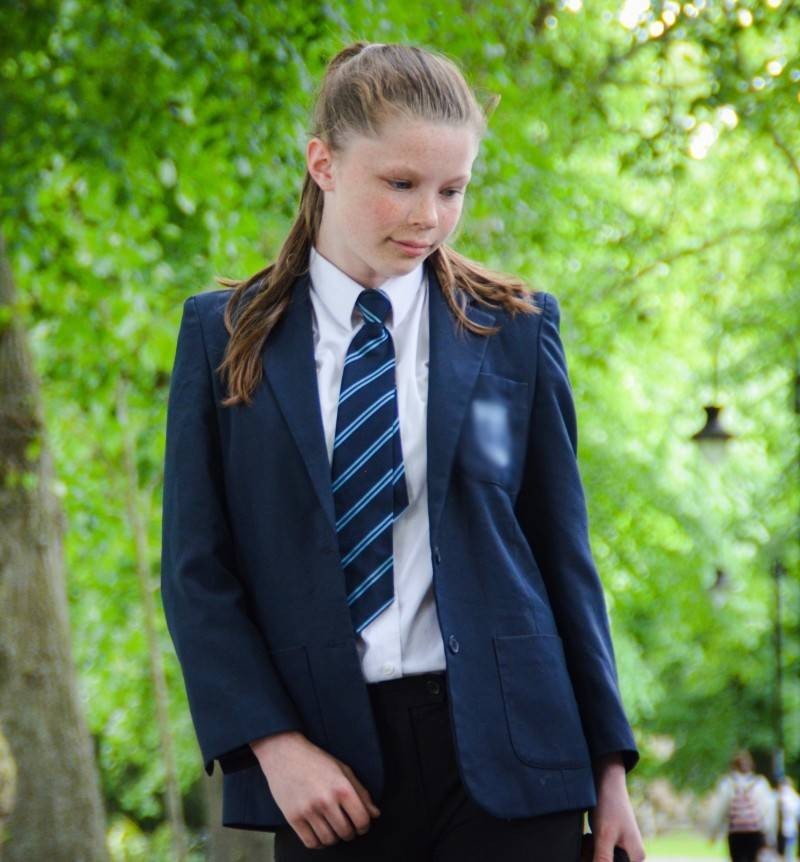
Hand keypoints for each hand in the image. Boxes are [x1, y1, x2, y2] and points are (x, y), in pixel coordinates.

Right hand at [251, 730, 380, 848]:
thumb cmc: (316, 760)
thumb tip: (375, 814)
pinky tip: (320, 832)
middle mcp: (326, 800)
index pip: (362, 819)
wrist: (285, 753)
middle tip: (347, 826)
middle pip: (346, 832)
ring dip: (334, 838)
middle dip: (350, 832)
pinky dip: (319, 843)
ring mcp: (308, 810)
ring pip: (329, 840)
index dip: (365, 826)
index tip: (361, 824)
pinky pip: (311, 842)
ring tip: (333, 828)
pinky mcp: (293, 818)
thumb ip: (361, 792)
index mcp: (341, 787)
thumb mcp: (343, 770)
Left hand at [588, 753, 645, 861]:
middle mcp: (632, 855)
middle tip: (590, 841)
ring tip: (589, 838)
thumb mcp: (604, 835)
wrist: (606, 780)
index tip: (591, 849)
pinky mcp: (613, 841)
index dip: (597, 860)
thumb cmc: (608, 805)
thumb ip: (602, 859)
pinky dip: (590, 847)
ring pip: (601, 859)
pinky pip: (599, 852)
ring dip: (590, 853)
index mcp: (636, 857)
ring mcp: (622, 848)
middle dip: (593, 857)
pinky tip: (588, 837)